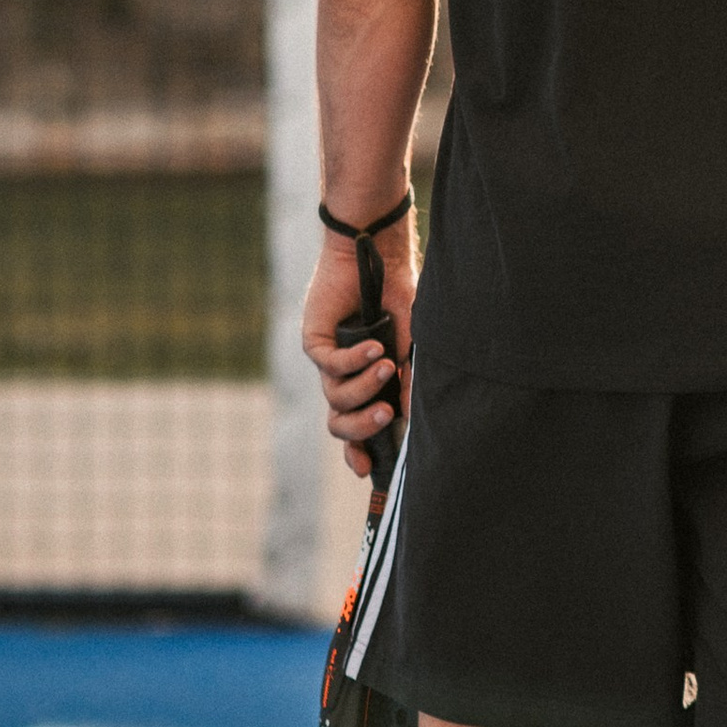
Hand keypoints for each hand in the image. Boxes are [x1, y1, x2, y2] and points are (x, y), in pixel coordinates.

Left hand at [300, 226, 417, 479]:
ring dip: (364, 387)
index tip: (369, 469)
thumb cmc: (398, 297)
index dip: (359, 451)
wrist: (378, 257)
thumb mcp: (412, 344)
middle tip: (388, 414)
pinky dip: (355, 361)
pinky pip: (330, 365)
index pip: (356, 427)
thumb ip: (409, 379)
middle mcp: (344, 377)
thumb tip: (411, 415)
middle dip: (362, 427)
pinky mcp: (315, 340)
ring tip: (388, 364)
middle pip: (339, 423)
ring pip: (335, 397)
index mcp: (366, 383)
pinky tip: (375, 348)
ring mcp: (327, 360)